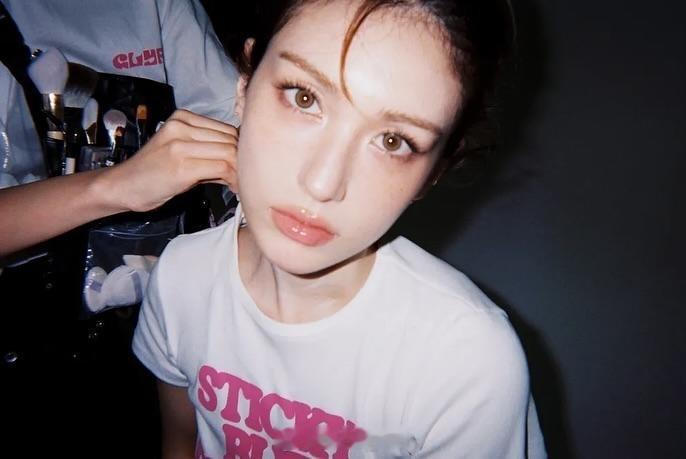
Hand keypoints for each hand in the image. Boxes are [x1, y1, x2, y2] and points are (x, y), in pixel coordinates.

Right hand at [99, 109, 237, 212]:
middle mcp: (182, 126)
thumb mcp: (181, 152)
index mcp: (183, 117)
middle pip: (231, 139)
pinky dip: (233, 180)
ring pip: (230, 152)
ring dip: (240, 172)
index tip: (241, 168)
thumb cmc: (153, 173)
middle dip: (242, 161)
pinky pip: (222, 168)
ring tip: (237, 185)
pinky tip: (232, 189)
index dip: (240, 150)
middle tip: (244, 179)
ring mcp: (181, 144)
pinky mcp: (182, 165)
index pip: (227, 129)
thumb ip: (209, 150)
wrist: (122, 186)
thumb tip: (241, 159)